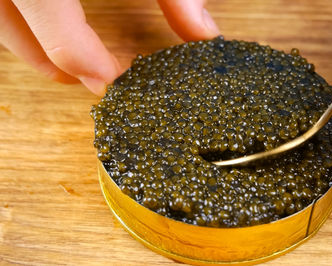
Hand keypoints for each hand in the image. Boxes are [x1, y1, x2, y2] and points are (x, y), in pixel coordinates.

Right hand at [0, 0, 219, 94]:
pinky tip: (53, 20)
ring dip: (34, 44)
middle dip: (54, 64)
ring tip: (69, 59)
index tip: (117, 84)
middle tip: (92, 81)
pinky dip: (25, 19)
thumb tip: (203, 32)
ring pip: (3, 23)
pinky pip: (4, 5)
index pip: (61, 41)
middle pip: (18, 38)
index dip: (92, 69)